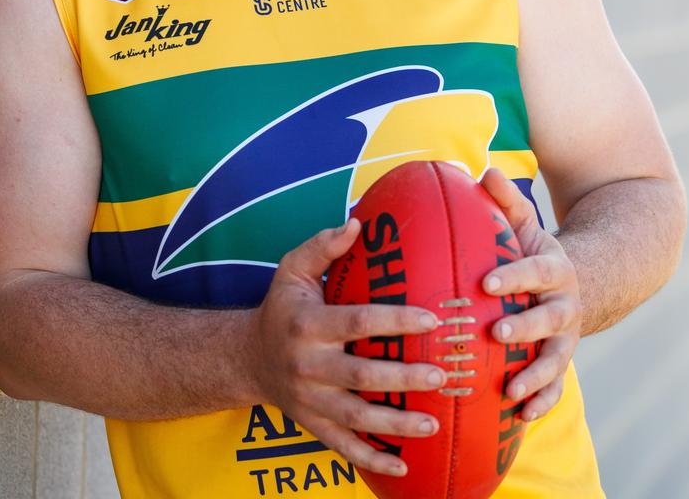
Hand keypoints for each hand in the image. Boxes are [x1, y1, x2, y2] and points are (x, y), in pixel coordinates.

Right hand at [250, 219, 447, 477]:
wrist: (245, 358)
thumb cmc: (281, 308)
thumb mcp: (292, 269)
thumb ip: (323, 246)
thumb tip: (358, 222)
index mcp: (307, 324)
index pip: (357, 322)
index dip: (396, 320)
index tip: (432, 318)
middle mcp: (308, 365)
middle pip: (362, 376)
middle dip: (404, 378)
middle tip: (442, 374)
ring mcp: (309, 400)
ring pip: (357, 418)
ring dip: (397, 424)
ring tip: (434, 421)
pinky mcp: (312, 425)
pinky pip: (343, 447)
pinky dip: (372, 460)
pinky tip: (405, 466)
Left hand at [481, 168, 582, 420]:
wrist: (577, 284)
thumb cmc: (532, 253)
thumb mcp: (525, 225)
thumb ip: (505, 203)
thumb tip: (483, 171)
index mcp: (553, 269)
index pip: (534, 272)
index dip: (514, 277)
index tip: (487, 282)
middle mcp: (564, 305)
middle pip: (548, 319)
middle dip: (524, 327)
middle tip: (496, 334)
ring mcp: (565, 337)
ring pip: (555, 359)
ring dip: (534, 374)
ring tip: (509, 389)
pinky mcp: (561, 361)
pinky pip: (556, 387)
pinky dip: (541, 401)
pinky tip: (520, 416)